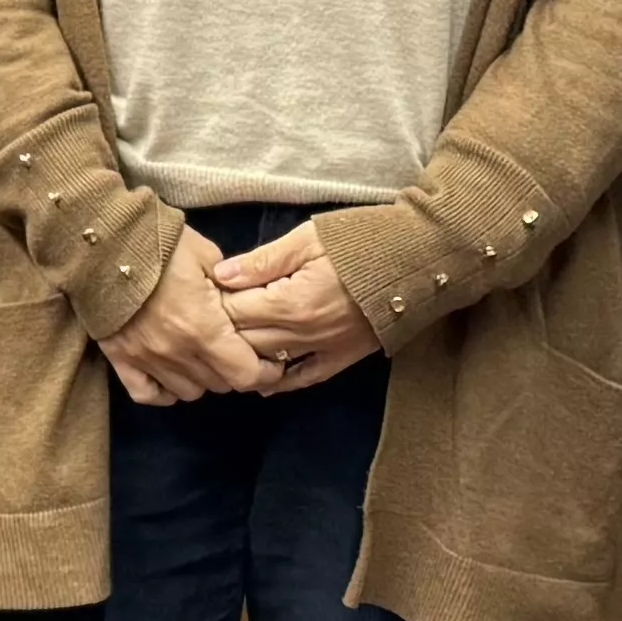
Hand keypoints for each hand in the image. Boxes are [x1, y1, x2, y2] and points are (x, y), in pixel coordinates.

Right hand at [98, 241, 270, 409]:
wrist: (104, 242)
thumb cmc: (161, 244)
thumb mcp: (208, 255)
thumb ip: (232, 287)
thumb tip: (246, 305)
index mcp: (205, 329)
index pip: (246, 374)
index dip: (264, 372)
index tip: (270, 362)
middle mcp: (178, 353)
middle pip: (220, 384)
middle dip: (234, 369)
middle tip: (235, 350)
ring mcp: (147, 360)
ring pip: (188, 392)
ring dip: (201, 378)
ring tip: (202, 356)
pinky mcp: (121, 359)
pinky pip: (148, 395)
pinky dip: (163, 390)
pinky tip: (171, 373)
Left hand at [214, 224, 379, 395]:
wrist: (420, 258)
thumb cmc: (362, 240)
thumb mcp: (307, 238)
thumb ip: (262, 261)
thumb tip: (220, 275)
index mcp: (290, 302)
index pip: (233, 312)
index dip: (212, 303)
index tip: (200, 293)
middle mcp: (303, 334)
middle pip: (245, 341)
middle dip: (221, 330)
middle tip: (206, 318)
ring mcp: (324, 349)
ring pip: (268, 364)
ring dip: (244, 357)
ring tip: (224, 347)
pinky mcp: (344, 357)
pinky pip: (305, 377)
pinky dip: (281, 382)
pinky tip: (263, 382)